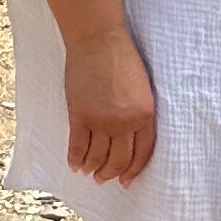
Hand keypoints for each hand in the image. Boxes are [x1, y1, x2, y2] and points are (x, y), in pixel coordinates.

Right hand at [64, 23, 157, 182]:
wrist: (99, 40)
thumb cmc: (122, 58)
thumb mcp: (141, 89)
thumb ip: (137, 114)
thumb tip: (128, 138)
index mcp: (145, 115)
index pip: (142, 153)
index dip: (133, 170)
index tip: (126, 180)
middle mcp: (124, 122)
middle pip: (119, 160)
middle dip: (111, 173)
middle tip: (105, 178)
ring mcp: (101, 120)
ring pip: (97, 157)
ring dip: (93, 168)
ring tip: (90, 172)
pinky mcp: (80, 115)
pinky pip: (77, 146)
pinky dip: (75, 158)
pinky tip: (75, 164)